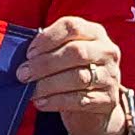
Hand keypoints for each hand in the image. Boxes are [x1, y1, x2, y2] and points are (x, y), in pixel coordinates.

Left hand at [14, 19, 131, 134]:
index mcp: (95, 33)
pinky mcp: (108, 100)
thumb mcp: (65, 55)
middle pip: (75, 52)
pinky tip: (41, 102)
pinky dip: (56, 101)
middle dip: (45, 63)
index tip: (29, 52)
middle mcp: (107, 51)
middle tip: (23, 74)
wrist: (95, 107)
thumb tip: (24, 58)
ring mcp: (110, 76)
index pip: (72, 26)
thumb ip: (49, 49)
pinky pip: (80, 100)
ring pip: (78, 77)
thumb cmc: (72, 73)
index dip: (48, 38)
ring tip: (30, 90)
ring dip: (48, 84)